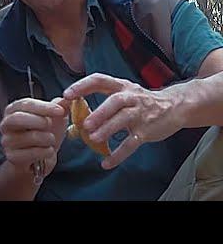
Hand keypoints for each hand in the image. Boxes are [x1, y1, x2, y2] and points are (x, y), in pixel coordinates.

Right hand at [0, 97, 69, 176]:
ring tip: (51, 140)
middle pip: (18, 118)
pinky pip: (32, 153)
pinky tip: (48, 151)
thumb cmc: (44, 134)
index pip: (25, 104)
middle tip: (51, 125)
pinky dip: (45, 152)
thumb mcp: (54, 118)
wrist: (40, 159)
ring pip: (29, 137)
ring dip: (47, 139)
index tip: (60, 111)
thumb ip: (59, 107)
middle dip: (39, 121)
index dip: (44, 107)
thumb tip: (66, 99)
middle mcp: (6, 124)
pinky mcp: (12, 157)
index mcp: (13, 110)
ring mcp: (7, 141)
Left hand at [63, 73, 183, 169]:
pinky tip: (106, 162)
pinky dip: (119, 154)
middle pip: (115, 101)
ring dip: (107, 129)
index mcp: (121, 86)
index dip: (82, 86)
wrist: (175, 106)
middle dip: (99, 112)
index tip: (67, 95)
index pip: (99, 80)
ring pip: (123, 120)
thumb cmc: (141, 101)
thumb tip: (75, 121)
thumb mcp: (124, 94)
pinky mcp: (147, 130)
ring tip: (92, 139)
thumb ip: (102, 104)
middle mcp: (131, 97)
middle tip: (84, 124)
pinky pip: (132, 143)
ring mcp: (140, 114)